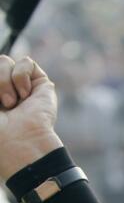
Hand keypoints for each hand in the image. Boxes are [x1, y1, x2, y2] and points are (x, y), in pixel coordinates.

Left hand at [0, 55, 64, 179]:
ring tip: (13, 102)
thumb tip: (6, 84)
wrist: (19, 141)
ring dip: (4, 81)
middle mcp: (5, 90)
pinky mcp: (41, 85)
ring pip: (5, 61)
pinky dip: (21, 77)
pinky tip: (25, 95)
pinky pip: (26, 63)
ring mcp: (22, 87)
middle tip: (2, 104)